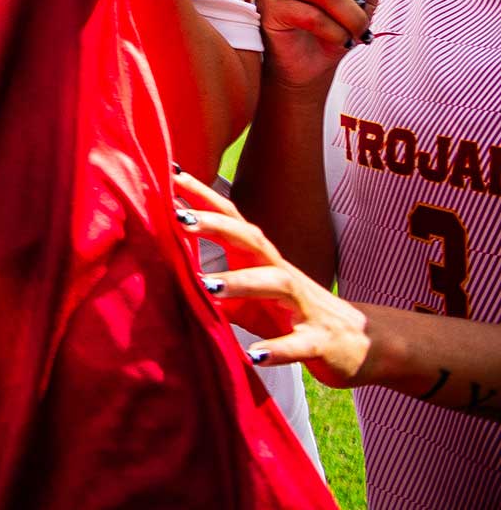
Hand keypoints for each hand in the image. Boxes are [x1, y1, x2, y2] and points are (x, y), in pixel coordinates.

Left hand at [176, 171, 374, 385]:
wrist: (362, 346)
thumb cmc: (293, 316)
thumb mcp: (250, 299)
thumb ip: (217, 286)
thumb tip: (167, 272)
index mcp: (262, 262)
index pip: (233, 221)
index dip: (204, 198)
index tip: (171, 174)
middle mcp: (283, 276)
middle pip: (252, 240)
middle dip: (216, 226)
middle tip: (179, 218)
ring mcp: (304, 307)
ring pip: (276, 284)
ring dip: (241, 282)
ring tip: (206, 286)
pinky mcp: (321, 342)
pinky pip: (300, 344)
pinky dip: (278, 349)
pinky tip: (255, 356)